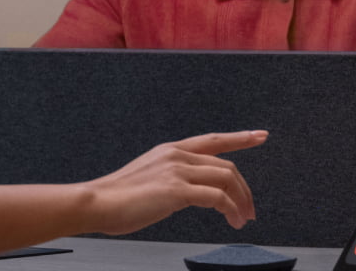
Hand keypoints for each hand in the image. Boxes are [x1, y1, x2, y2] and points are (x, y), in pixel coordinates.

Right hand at [81, 130, 266, 234]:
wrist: (96, 202)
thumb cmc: (118, 198)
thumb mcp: (150, 178)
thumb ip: (172, 179)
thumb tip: (191, 192)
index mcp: (170, 150)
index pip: (213, 141)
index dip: (240, 138)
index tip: (260, 135)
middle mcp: (176, 156)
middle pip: (227, 167)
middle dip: (244, 190)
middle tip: (250, 210)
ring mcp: (177, 171)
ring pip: (226, 180)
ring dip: (240, 202)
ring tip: (243, 220)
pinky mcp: (176, 190)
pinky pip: (217, 198)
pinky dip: (230, 210)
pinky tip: (231, 220)